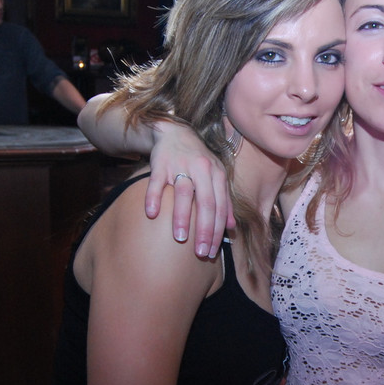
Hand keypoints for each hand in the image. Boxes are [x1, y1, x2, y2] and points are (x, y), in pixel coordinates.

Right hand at [145, 120, 233, 258]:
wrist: (176, 132)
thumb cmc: (198, 160)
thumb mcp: (216, 176)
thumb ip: (224, 201)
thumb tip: (231, 227)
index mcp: (217, 175)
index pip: (219, 207)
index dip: (216, 231)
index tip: (211, 252)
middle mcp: (202, 169)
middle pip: (206, 203)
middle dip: (204, 229)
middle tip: (200, 252)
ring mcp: (181, 165)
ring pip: (184, 193)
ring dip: (182, 217)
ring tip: (180, 238)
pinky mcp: (161, 162)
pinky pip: (157, 181)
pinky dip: (154, 197)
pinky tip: (152, 214)